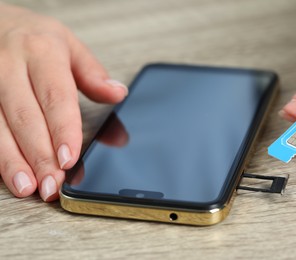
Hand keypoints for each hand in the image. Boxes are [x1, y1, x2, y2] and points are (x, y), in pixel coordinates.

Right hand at [0, 4, 127, 200]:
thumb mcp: (68, 45)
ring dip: (14, 161)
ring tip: (30, 188)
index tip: (70, 158)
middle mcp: (9, 65)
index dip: (63, 130)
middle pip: (26, 117)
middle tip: (53, 184)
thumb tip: (118, 93)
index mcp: (41, 52)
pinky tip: (11, 175)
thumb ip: (92, 73)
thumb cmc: (34, 38)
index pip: (55, 97)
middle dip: (40, 155)